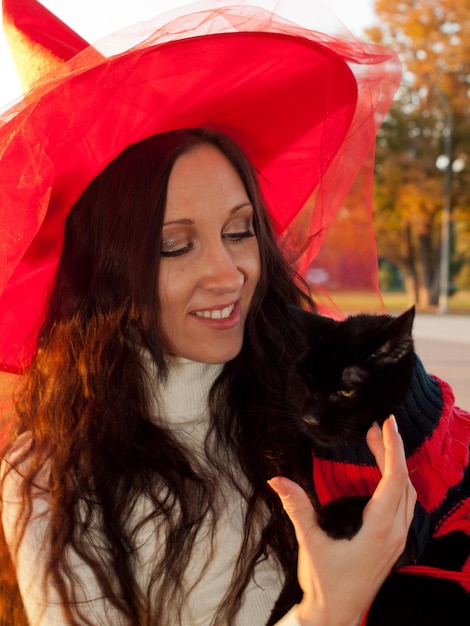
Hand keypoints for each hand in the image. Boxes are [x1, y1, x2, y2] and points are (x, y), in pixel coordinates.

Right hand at [268, 415, 415, 625]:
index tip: (386, 424)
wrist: (335, 615)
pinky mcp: (393, 542)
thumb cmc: (326, 584)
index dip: (393, 448)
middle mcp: (395, 533)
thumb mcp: (310, 544)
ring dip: (395, 465)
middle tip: (373, 428)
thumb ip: (297, 508)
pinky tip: (381, 475)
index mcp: (379, 530)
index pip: (395, 479)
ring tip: (377, 444)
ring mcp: (397, 539)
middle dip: (391, 450)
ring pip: (407, 493)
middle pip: (403, 481)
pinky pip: (404, 504)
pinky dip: (396, 482)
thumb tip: (278, 480)